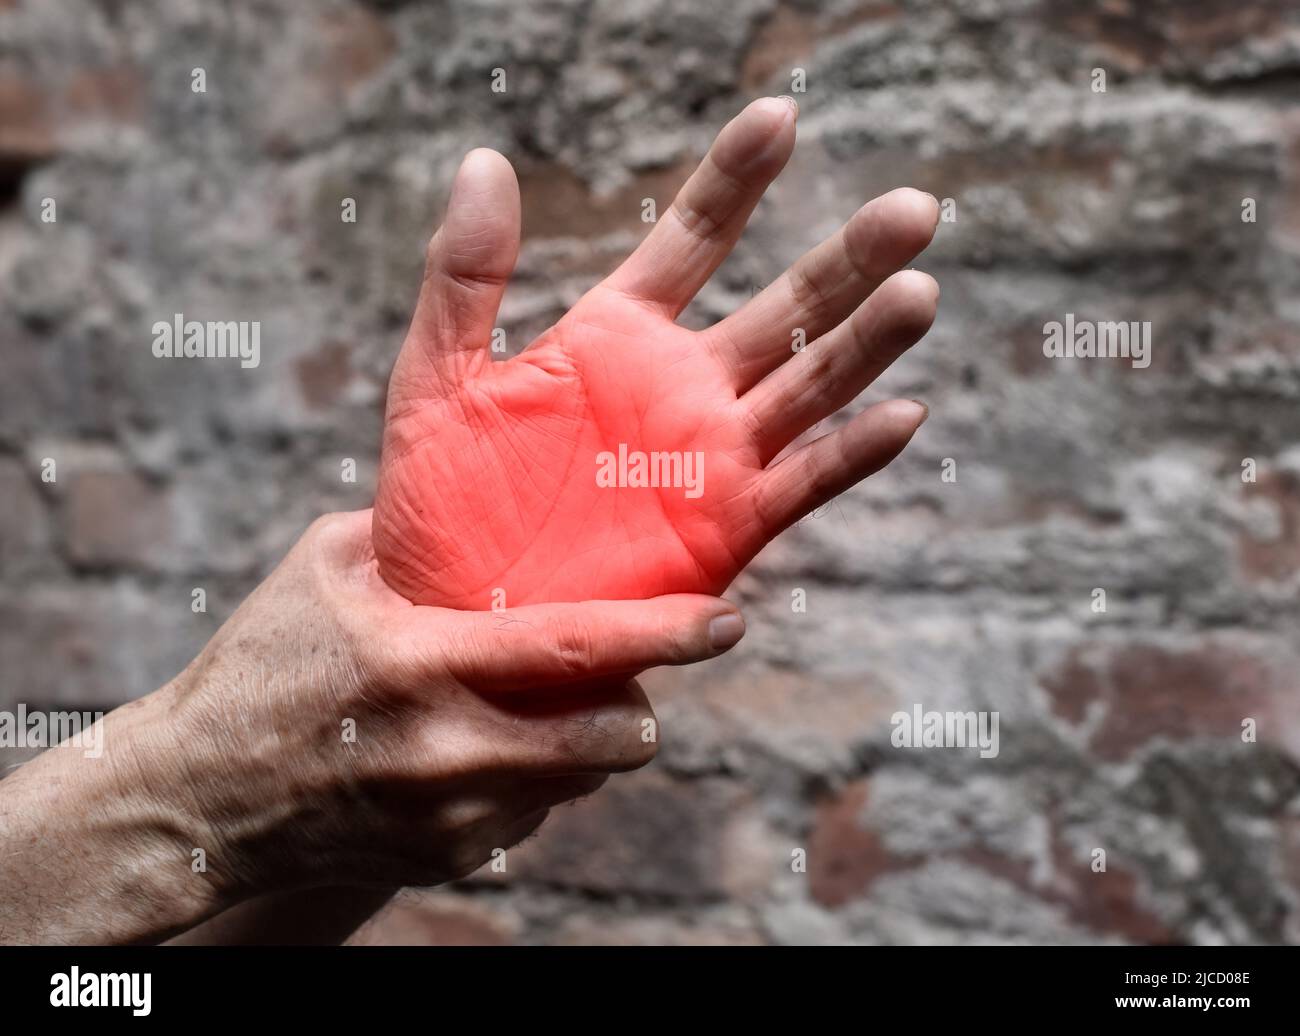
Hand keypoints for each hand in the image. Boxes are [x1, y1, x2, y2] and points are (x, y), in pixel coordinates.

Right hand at [0, 510, 744, 941]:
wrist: (197, 798)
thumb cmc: (259, 664)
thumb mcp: (324, 569)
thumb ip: (416, 533)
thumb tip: (496, 493)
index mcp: (420, 662)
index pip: (576, 648)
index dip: (667, 635)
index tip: (731, 618)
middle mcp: (448, 749)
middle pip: (612, 740)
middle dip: (641, 706)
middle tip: (623, 676)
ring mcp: (452, 815)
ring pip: (583, 781)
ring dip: (587, 742)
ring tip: (535, 705)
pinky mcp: (449, 857)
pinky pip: (538, 815)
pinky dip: (535, 779)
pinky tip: (481, 748)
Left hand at [373, 96, 939, 607]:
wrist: (455, 617)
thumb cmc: (438, 503)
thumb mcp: (437, 378)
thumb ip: (464, 276)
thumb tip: (484, 160)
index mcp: (617, 336)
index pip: (694, 237)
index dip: (738, 176)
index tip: (782, 115)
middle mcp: (681, 387)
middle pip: (784, 308)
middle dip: (847, 259)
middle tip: (914, 210)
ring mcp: (711, 457)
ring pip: (809, 387)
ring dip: (866, 343)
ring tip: (919, 291)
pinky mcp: (726, 529)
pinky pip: (802, 484)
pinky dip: (852, 455)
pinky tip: (902, 416)